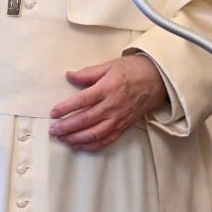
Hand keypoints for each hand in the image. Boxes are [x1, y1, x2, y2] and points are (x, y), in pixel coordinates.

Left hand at [48, 55, 167, 152]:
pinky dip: (93, 145)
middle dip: (67, 127)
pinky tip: (81, 146)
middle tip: (54, 130)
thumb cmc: (133, 70)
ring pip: (95, 133)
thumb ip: (88, 73)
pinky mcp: (124, 126)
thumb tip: (69, 76)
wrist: (157, 80)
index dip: (66, 108)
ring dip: (77, 138)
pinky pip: (107, 140)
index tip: (54, 112)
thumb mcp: (109, 65)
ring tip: (63, 139)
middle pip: (86, 120)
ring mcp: (119, 118)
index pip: (82, 101)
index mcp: (107, 88)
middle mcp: (112, 106)